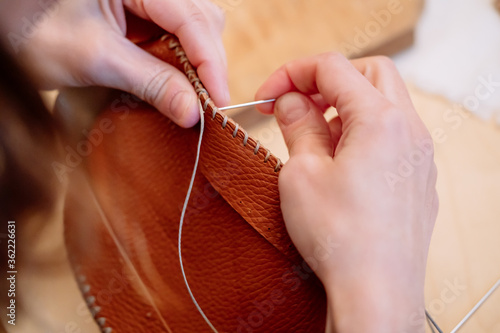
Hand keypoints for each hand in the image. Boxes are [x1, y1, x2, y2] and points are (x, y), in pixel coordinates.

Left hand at [2, 0, 228, 126]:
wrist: (2, 25)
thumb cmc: (32, 29)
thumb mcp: (95, 58)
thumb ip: (150, 82)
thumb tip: (194, 112)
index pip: (191, 19)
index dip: (210, 63)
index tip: (218, 102)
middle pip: (201, 21)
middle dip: (207, 64)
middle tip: (205, 106)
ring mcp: (146, 1)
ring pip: (193, 29)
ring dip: (196, 66)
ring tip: (189, 97)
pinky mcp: (140, 16)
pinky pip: (174, 38)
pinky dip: (179, 65)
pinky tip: (174, 84)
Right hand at [256, 53, 437, 331]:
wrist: (376, 291)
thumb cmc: (340, 237)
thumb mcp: (302, 172)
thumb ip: (297, 125)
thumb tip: (289, 101)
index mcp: (379, 119)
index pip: (333, 67)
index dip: (292, 72)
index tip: (267, 94)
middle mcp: (409, 129)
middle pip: (370, 72)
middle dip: (327, 80)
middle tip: (295, 104)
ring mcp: (418, 154)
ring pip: (384, 103)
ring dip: (346, 106)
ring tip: (315, 137)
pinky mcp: (417, 177)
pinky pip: (393, 134)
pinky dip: (364, 131)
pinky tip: (341, 160)